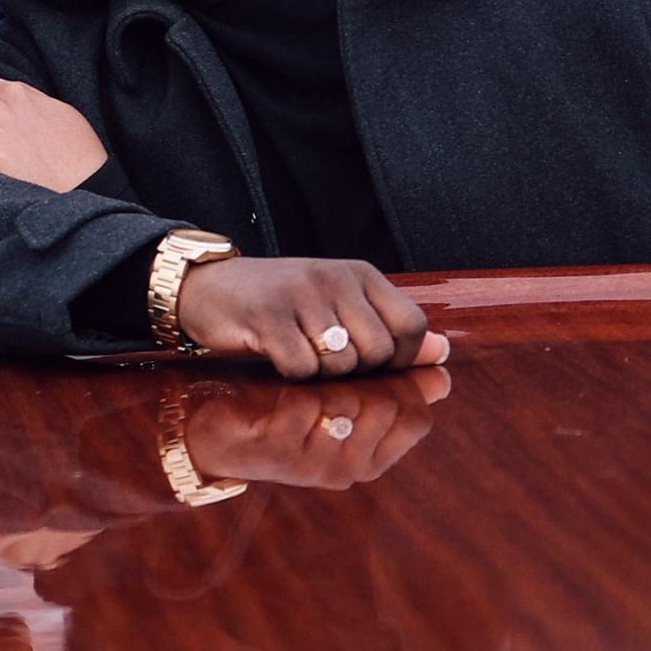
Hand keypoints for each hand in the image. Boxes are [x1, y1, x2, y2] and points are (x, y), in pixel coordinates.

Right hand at [175, 255, 448, 381]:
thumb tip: (442, 352)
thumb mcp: (339, 308)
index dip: (400, 359)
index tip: (370, 365)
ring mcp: (301, 294)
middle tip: (326, 363)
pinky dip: (292, 376)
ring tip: (300, 356)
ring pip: (341, 363)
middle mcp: (336, 277)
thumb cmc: (282, 306)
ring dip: (322, 376)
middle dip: (357, 372)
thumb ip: (389, 329)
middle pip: (378, 351)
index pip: (412, 325)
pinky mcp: (267, 315)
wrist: (208, 289)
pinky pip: (301, 367)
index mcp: (361, 274)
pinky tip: (277, 358)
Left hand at [181, 366, 450, 489]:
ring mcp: (313, 465)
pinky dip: (293, 376)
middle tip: (340, 346)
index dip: (403, 378)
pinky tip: (280, 369)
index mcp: (371, 459)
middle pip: (386, 407)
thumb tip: (442, 355)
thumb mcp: (341, 394)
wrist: (214, 430)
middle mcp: (348, 470)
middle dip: (365, 367)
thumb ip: (391, 379)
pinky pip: (302, 402)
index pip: (416, 419)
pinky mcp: (276, 452)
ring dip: (329, 369)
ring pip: (346, 402)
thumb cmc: (285, 407)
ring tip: (311, 353)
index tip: (374, 351)